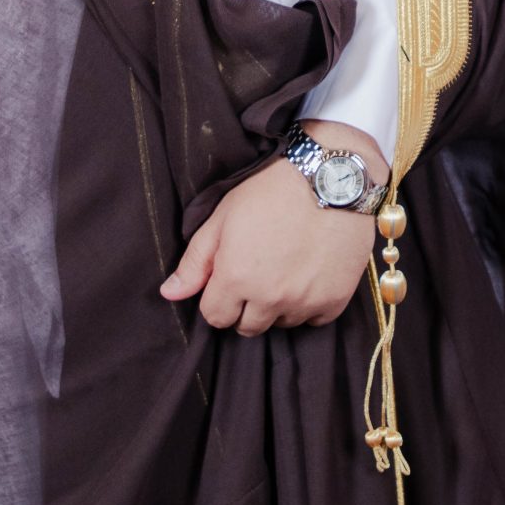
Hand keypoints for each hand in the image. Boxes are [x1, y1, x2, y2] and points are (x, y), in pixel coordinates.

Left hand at [161, 121, 385, 337]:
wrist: (332, 176)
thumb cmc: (273, 190)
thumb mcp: (224, 216)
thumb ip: (195, 261)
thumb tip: (169, 293)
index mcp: (236, 279)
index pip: (215, 317)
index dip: (218, 298)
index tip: (231, 277)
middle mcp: (270, 298)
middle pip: (247, 328)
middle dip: (246, 306)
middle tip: (259, 272)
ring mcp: (305, 302)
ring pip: (281, 323)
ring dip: (278, 306)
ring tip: (286, 269)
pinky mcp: (335, 301)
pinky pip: (314, 320)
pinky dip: (310, 304)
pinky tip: (310, 274)